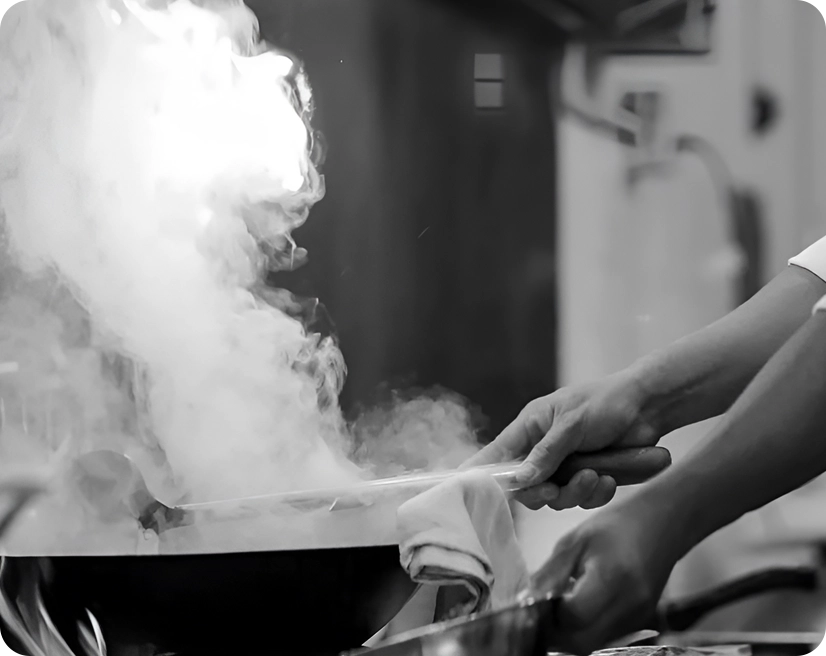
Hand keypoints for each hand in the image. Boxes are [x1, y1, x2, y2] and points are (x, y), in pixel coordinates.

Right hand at [465, 372, 659, 509]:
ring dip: (576, 492)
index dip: (481, 473)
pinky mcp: (588, 478)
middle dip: (543, 491)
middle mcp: (543, 448)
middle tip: (555, 489)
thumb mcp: (572, 424)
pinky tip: (609, 479)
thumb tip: (521, 480)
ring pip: (555, 497)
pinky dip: (596, 493)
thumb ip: (546, 454)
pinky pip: (582, 499)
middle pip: (526, 486)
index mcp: (531, 427)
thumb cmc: (606, 402)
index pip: (496, 454)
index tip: (464, 489)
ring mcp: (565, 465)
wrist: (650, 408)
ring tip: (596, 476)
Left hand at [531, 496, 681, 653]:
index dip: (549, 614)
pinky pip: (606, 637)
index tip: (534, 603)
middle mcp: (628, 605)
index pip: (573, 616)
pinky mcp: (640, 621)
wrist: (662, 525)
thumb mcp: (575, 541)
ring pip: (594, 644)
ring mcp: (637, 618)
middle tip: (540, 614)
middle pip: (583, 641)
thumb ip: (549, 574)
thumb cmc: (614, 526)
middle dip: (555, 633)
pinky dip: (587, 629)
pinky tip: (578, 608)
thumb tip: (523, 601)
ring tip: (557, 609)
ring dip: (570, 634)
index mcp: (611, 578)